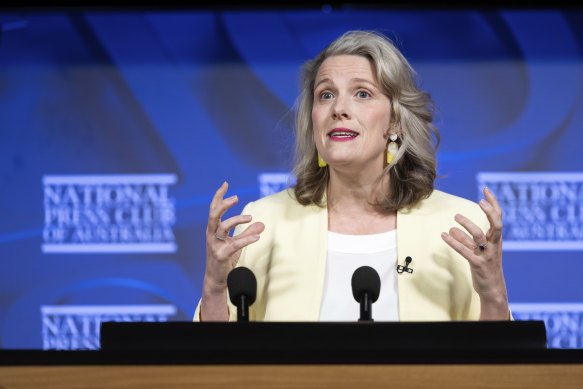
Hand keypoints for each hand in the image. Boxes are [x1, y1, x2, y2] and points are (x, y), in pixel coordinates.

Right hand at [204, 181, 264, 291]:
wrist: (217, 279)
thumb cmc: (224, 259)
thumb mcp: (237, 244)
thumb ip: (247, 233)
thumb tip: (261, 224)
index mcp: (213, 229)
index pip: (213, 209)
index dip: (218, 196)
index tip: (225, 184)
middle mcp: (211, 235)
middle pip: (213, 215)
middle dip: (223, 204)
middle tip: (236, 198)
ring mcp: (215, 245)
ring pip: (222, 227)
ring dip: (237, 220)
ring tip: (250, 217)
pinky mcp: (221, 255)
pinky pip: (234, 244)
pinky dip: (247, 239)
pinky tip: (257, 236)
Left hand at [441, 187, 508, 319]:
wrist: (492, 289)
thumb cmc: (485, 268)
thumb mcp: (476, 252)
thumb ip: (465, 240)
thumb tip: (451, 229)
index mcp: (495, 240)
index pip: (498, 218)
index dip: (493, 203)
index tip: (486, 190)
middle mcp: (494, 246)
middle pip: (496, 225)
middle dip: (489, 212)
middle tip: (479, 201)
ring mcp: (487, 255)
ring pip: (478, 236)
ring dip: (467, 225)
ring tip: (455, 216)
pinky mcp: (478, 264)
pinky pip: (465, 251)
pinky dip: (454, 242)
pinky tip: (444, 235)